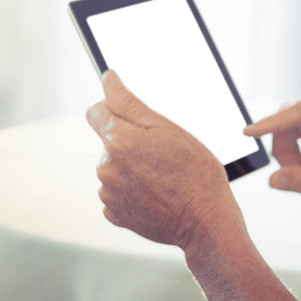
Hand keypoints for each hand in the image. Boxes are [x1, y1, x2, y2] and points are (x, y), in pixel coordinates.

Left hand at [86, 70, 241, 249]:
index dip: (115, 109)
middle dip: (130, 141)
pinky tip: (157, 193)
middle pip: (109, 141)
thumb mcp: (169, 128)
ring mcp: (108, 194)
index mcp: (118, 141)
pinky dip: (133, 190)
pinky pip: (118, 193)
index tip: (135, 118)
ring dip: (132, 167)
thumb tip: (107, 79)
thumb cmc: (195, 171)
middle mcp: (106, 168)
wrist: (204, 220)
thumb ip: (130, 103)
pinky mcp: (115, 214)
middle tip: (164, 152)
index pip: (96, 112)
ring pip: (114, 167)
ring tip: (164, 176)